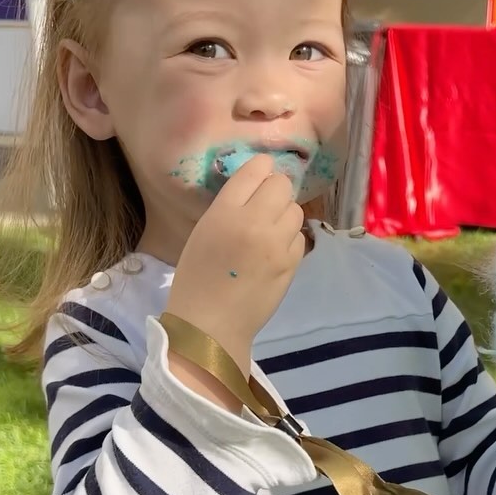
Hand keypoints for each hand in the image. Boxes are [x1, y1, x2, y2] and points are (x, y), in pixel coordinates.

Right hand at [166, 154, 304, 372]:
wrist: (210, 325)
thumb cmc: (196, 279)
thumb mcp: (203, 232)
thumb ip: (229, 207)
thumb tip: (256, 189)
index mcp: (224, 212)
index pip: (256, 170)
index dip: (261, 169)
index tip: (260, 176)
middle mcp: (254, 223)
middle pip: (281, 185)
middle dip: (275, 192)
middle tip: (264, 207)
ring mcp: (277, 245)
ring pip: (295, 210)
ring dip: (284, 215)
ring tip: (269, 232)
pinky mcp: (291, 264)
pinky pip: (299, 237)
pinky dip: (289, 240)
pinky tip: (273, 253)